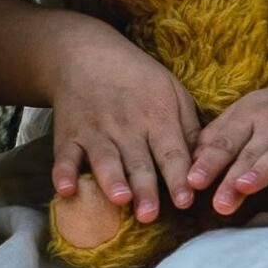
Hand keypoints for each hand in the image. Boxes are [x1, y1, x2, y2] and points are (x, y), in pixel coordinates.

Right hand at [50, 16, 202, 225]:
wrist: (85, 53)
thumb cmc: (137, 77)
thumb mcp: (172, 91)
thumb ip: (188, 129)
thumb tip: (204, 165)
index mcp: (156, 116)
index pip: (171, 152)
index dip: (178, 178)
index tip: (186, 201)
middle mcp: (126, 126)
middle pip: (138, 162)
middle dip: (145, 188)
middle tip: (150, 214)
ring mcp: (95, 130)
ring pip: (104, 159)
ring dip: (112, 180)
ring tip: (120, 199)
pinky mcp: (68, 134)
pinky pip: (64, 155)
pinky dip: (63, 173)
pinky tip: (66, 189)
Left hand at [185, 78, 267, 214]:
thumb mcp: (251, 116)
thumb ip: (222, 138)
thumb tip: (187, 166)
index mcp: (248, 114)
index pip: (223, 141)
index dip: (206, 162)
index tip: (190, 183)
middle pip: (247, 151)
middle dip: (229, 176)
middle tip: (216, 203)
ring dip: (261, 170)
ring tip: (244, 187)